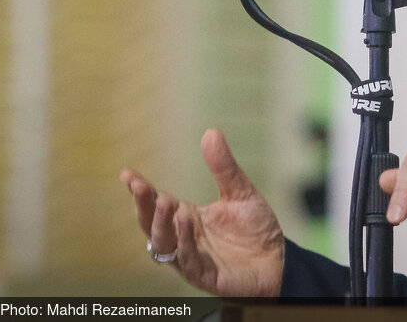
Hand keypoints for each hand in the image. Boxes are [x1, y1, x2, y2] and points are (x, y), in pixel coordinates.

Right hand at [120, 129, 283, 296]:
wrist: (279, 260)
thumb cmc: (255, 229)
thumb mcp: (240, 192)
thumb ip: (224, 167)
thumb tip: (211, 131)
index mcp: (187, 218)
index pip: (157, 203)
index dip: (141, 191)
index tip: (127, 174)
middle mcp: (183, 238)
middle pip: (153, 224)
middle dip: (144, 206)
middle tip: (140, 186)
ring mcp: (191, 258)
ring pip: (164, 245)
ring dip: (162, 225)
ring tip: (166, 203)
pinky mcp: (205, 276)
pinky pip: (187, 261)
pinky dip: (184, 242)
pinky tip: (186, 222)